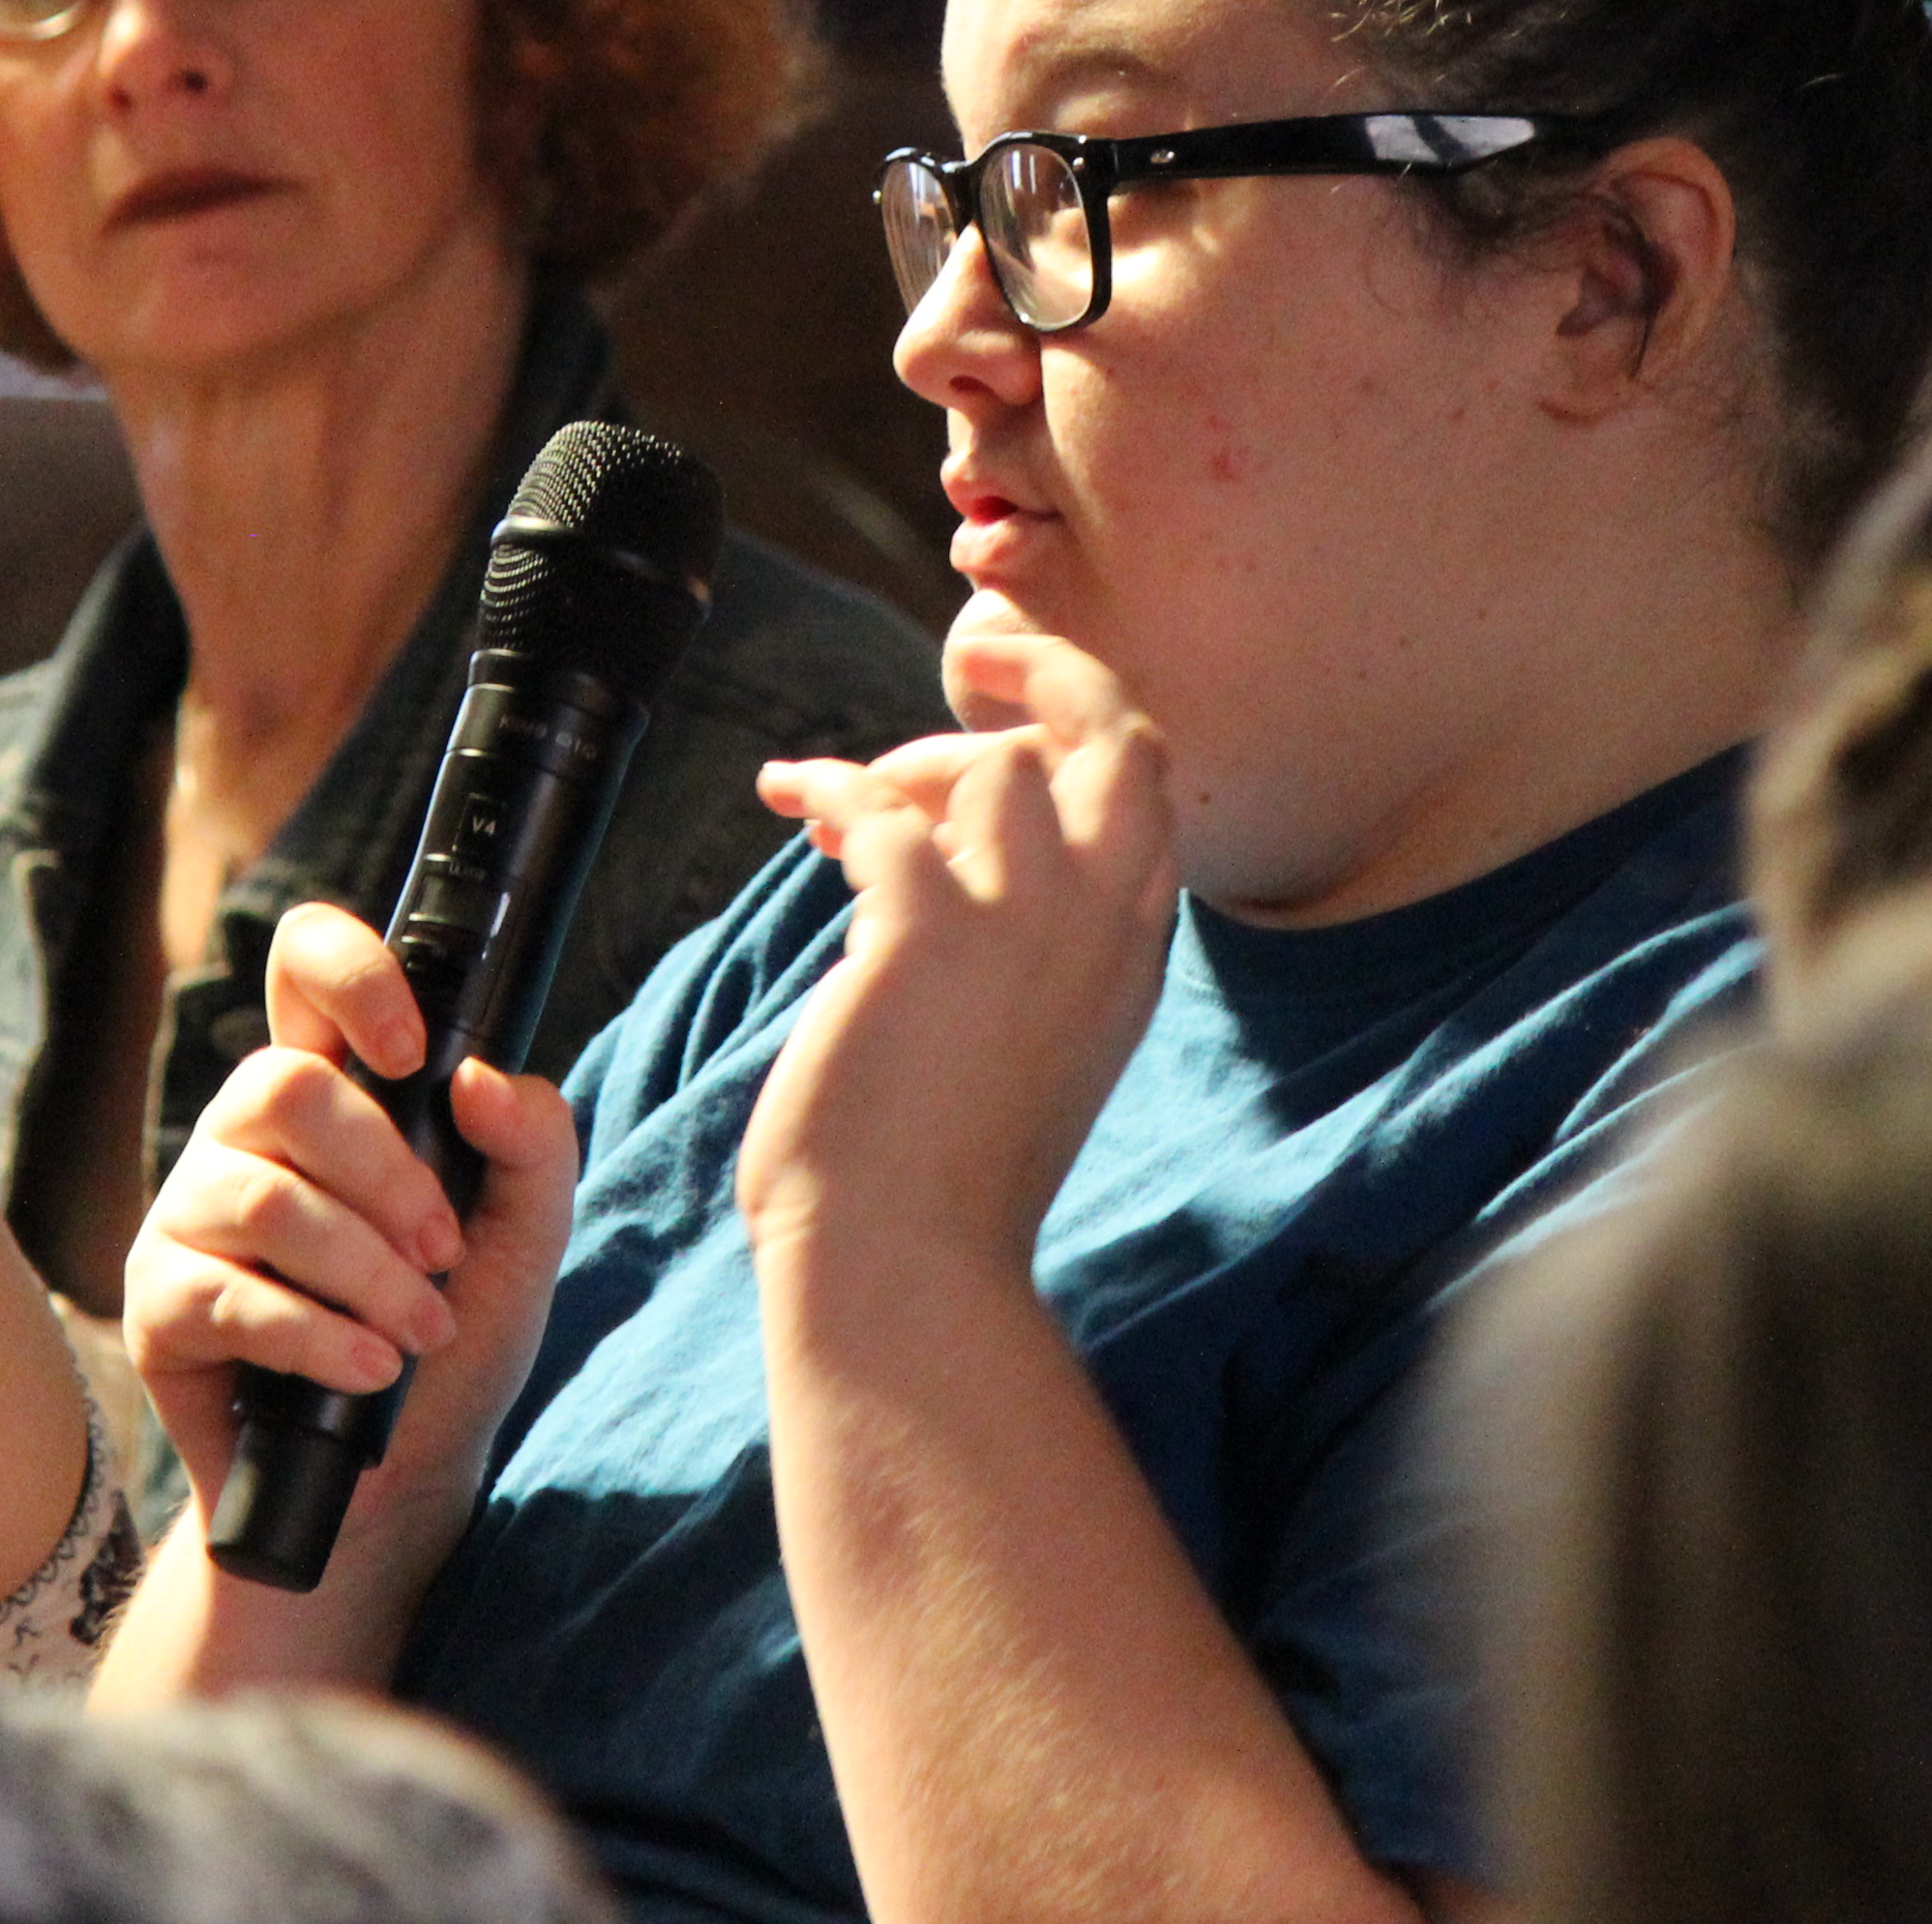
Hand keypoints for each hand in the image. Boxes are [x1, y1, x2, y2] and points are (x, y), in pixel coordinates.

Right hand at [121, 902, 577, 1532]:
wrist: (398, 1480)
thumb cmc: (453, 1338)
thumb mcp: (525, 1239)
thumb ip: (532, 1147)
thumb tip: (480, 1082)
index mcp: (330, 1091)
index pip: (305, 969)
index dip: (348, 975)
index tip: (414, 1053)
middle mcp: (245, 1134)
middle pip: (283, 1085)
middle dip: (386, 1175)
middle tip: (444, 1253)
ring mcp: (190, 1215)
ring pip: (263, 1198)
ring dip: (364, 1272)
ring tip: (421, 1331)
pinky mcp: (162, 1303)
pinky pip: (228, 1295)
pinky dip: (318, 1337)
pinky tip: (370, 1370)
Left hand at [744, 647, 1178, 1284]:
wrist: (907, 1269)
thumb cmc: (944, 1180)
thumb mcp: (1029, 1047)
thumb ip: (1019, 948)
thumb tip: (929, 851)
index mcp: (1129, 957)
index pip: (1146, 791)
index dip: (1085, 723)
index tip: (1018, 706)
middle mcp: (1102, 927)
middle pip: (1118, 733)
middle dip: (1049, 674)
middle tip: (977, 662)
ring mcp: (1024, 925)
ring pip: (993, 765)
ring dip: (908, 768)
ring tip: (837, 810)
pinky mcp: (927, 933)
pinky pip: (879, 808)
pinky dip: (827, 789)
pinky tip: (785, 800)